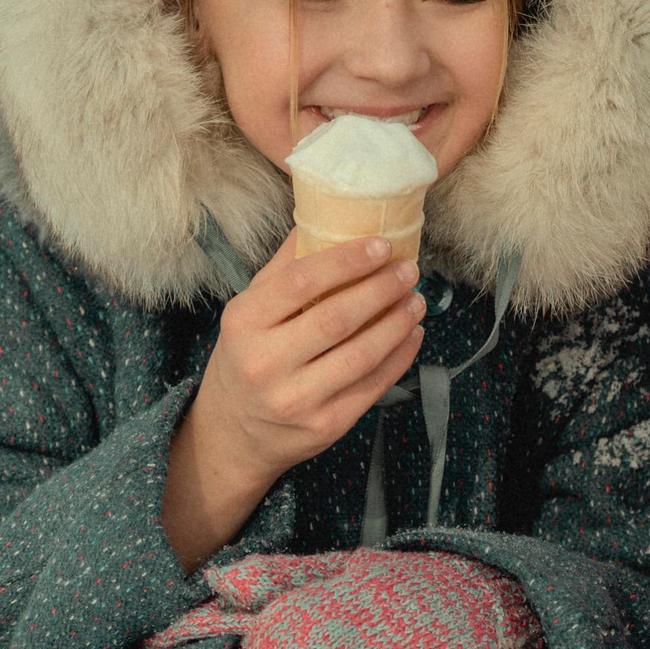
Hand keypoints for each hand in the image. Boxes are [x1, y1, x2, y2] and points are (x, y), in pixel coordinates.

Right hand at [162, 234, 427, 569]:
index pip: (299, 283)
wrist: (232, 434)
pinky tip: (412, 334)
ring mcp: (296, 400)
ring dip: (398, 323)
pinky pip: (372, 386)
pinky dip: (400, 356)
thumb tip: (326, 214)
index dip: (346, 261)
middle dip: (382, 289)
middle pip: (336, 318)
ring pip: (361, 355)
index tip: (381, 245)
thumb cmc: (246, 358)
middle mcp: (265, 364)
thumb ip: (285, 268)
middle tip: (409, 270)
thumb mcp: (249, 311)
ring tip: (416, 300)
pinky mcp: (325, 427)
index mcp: (244, 324)